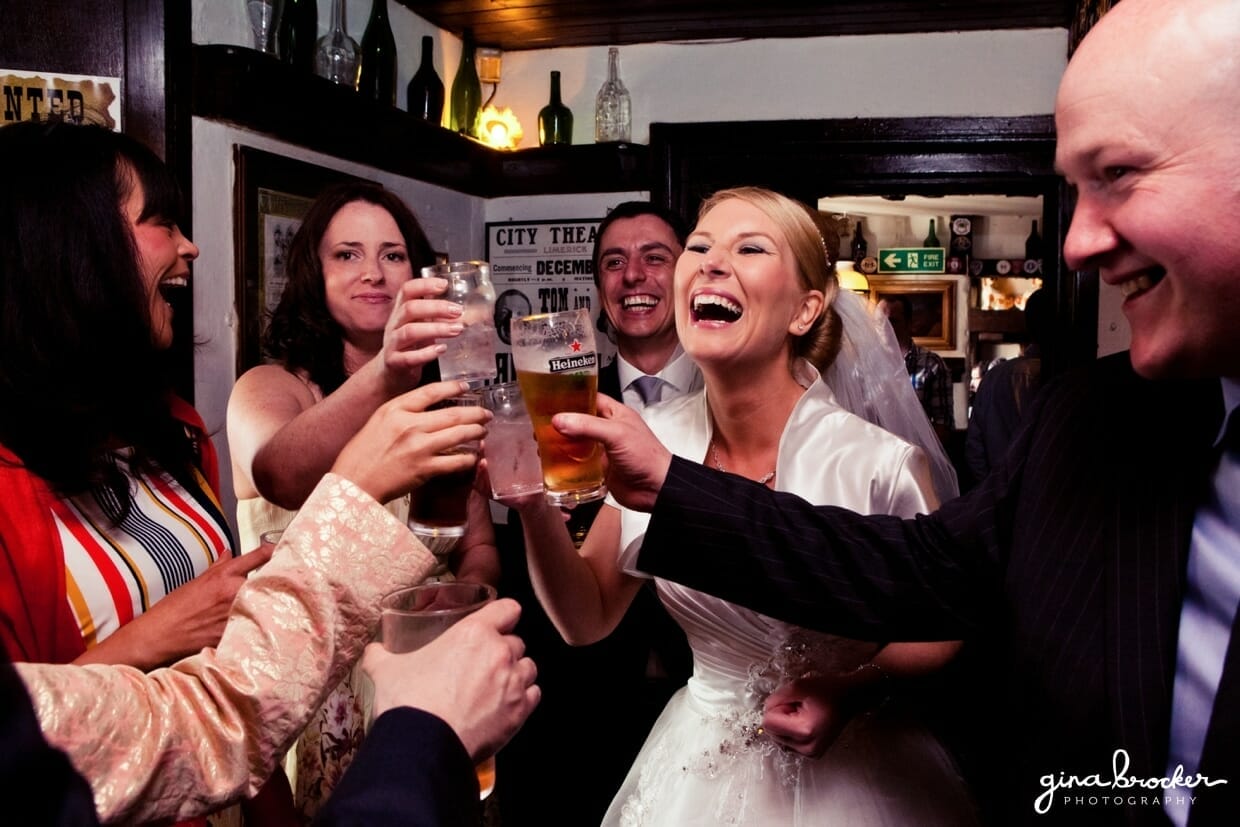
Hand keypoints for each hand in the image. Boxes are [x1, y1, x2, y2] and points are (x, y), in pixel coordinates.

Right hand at [73, 544, 272, 669]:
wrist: (158, 636)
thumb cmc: (174, 609)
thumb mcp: (197, 582)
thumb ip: (218, 567)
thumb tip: (230, 554)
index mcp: (223, 576)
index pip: (257, 557)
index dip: (274, 551)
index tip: (284, 551)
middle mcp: (232, 592)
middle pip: (268, 581)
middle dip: (275, 583)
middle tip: (287, 583)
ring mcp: (235, 613)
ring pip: (265, 605)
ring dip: (268, 605)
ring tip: (274, 607)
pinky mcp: (235, 633)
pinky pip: (255, 626)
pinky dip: (258, 625)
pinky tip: (260, 627)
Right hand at [332, 380, 490, 503]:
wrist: (353, 482)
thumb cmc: (361, 454)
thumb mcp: (378, 421)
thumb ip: (401, 413)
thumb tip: (427, 409)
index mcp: (395, 409)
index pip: (431, 391)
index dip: (452, 387)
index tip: (465, 387)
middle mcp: (409, 425)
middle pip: (452, 414)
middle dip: (475, 413)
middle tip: (486, 414)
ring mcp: (418, 447)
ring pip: (459, 435)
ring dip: (476, 432)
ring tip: (483, 432)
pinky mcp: (424, 469)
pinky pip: (455, 461)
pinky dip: (468, 458)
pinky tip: (473, 457)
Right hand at [362, 598, 539, 760]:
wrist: (424, 744)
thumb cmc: (409, 701)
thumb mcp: (387, 670)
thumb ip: (381, 655)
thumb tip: (373, 650)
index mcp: (474, 633)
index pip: (507, 608)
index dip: (503, 614)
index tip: (496, 622)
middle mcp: (500, 652)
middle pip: (516, 641)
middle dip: (504, 650)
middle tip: (484, 664)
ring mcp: (514, 682)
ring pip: (529, 667)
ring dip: (517, 673)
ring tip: (497, 686)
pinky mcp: (520, 711)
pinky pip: (534, 695)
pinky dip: (524, 698)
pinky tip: (507, 705)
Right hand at [380, 278, 464, 392]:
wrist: (391, 373)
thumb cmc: (411, 346)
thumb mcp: (422, 326)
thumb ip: (438, 316)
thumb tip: (470, 311)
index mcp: (401, 311)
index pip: (407, 290)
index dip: (425, 285)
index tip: (444, 284)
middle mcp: (394, 324)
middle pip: (410, 309)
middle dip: (436, 307)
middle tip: (458, 311)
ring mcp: (392, 343)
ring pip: (410, 332)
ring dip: (436, 329)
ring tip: (457, 330)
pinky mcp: (395, 362)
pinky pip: (409, 357)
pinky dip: (426, 353)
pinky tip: (441, 350)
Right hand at [551, 394, 670, 511]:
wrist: (656, 490)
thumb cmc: (647, 457)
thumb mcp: (617, 434)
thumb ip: (587, 426)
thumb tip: (560, 420)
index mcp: (615, 414)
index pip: (589, 398)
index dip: (571, 397)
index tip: (550, 398)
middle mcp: (608, 430)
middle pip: (578, 421)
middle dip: (560, 423)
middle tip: (540, 423)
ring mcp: (602, 450)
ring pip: (576, 443)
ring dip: (560, 444)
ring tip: (541, 443)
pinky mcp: (599, 469)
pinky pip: (578, 464)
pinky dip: (566, 464)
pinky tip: (553, 464)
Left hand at [761, 674, 855, 758]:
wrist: (849, 698)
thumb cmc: (827, 690)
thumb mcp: (797, 686)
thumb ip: (775, 699)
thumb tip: (765, 711)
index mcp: (804, 731)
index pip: (768, 723)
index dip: (776, 708)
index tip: (792, 703)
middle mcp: (807, 747)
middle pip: (772, 732)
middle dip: (780, 717)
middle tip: (799, 707)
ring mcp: (810, 753)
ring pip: (778, 738)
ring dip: (785, 724)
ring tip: (804, 714)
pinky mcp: (812, 754)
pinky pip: (788, 742)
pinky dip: (791, 731)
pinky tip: (806, 722)